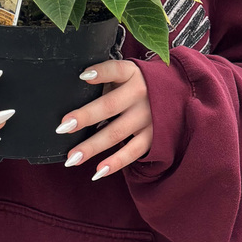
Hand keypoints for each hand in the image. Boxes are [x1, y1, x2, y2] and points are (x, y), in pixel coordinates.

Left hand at [55, 60, 152, 180]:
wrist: (179, 92)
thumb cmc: (139, 83)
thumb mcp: (127, 74)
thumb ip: (107, 80)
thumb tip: (73, 92)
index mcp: (132, 73)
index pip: (115, 70)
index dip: (100, 73)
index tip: (82, 76)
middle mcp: (140, 94)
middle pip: (109, 106)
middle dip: (85, 117)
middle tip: (62, 128)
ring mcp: (148, 117)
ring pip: (116, 133)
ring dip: (92, 147)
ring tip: (72, 158)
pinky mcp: (154, 136)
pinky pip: (132, 152)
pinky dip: (115, 163)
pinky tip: (97, 171)